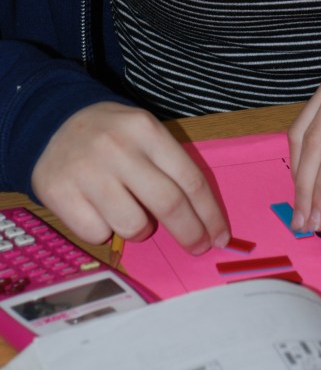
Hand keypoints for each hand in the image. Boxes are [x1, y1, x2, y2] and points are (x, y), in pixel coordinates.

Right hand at [32, 101, 228, 252]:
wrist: (53, 122)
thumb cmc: (112, 135)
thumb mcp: (145, 133)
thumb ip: (170, 167)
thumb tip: (202, 219)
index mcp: (146, 130)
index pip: (189, 179)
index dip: (210, 213)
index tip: (220, 235)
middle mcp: (117, 148)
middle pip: (168, 204)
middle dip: (190, 233)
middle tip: (198, 247)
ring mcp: (87, 171)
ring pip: (133, 226)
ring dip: (141, 230)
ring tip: (130, 212)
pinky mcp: (58, 193)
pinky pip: (97, 234)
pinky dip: (105, 231)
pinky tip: (99, 211)